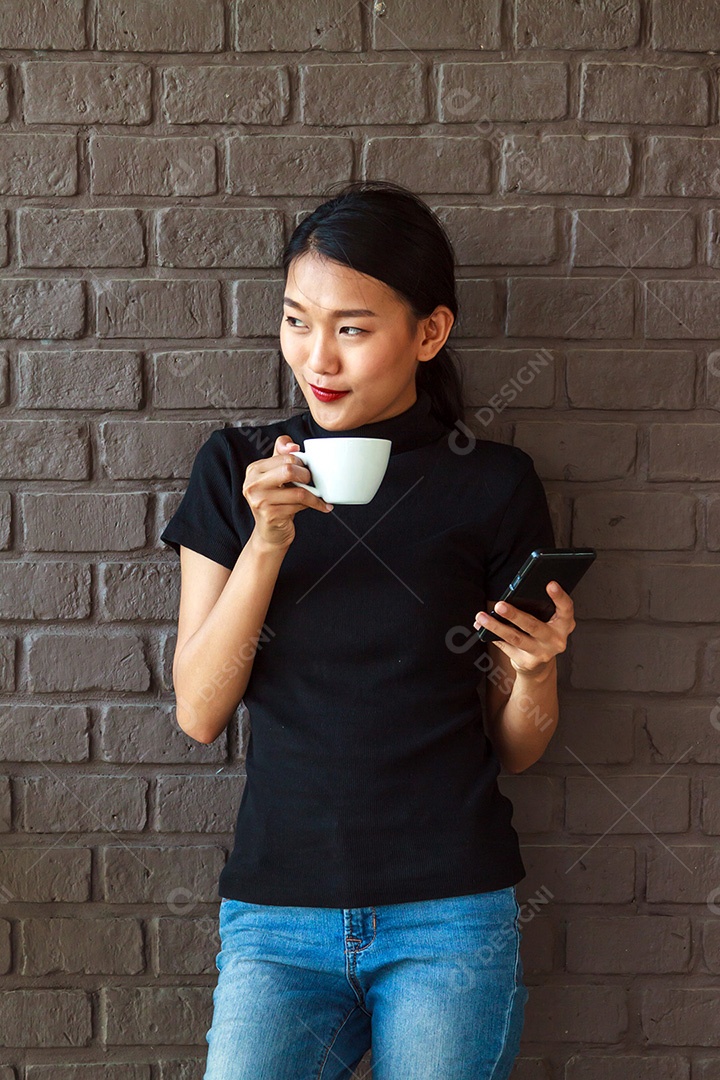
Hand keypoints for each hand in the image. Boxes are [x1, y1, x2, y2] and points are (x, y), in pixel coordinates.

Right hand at [242, 435, 333, 550]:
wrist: (271, 533)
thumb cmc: (276, 502)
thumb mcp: (276, 476)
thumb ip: (282, 456)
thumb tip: (293, 446)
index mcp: (254, 470)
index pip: (285, 456)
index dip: (301, 461)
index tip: (307, 469)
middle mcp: (252, 484)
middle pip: (289, 469)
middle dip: (307, 475)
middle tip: (312, 481)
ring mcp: (259, 501)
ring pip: (298, 490)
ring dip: (314, 494)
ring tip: (319, 496)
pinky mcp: (270, 515)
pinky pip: (299, 505)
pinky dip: (313, 505)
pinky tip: (320, 506)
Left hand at [472, 581, 575, 675]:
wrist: (540, 666)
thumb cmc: (541, 634)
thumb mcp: (547, 621)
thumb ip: (537, 609)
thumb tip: (509, 597)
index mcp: (564, 624)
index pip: (566, 608)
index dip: (560, 596)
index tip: (550, 584)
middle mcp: (556, 639)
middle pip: (533, 625)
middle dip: (514, 615)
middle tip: (499, 605)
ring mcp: (541, 652)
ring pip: (516, 638)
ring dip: (496, 626)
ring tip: (482, 617)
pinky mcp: (527, 662)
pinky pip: (506, 646)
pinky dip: (492, 635)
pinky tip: (481, 628)